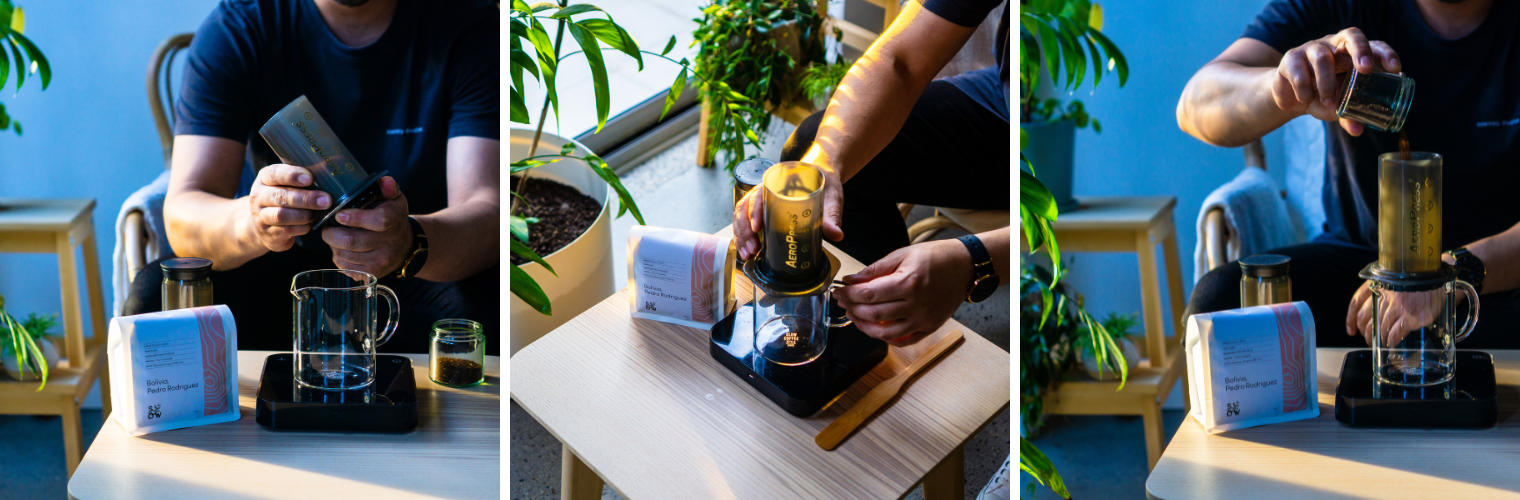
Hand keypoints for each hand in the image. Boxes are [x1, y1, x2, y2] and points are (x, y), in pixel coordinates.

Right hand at [247, 164, 330, 251]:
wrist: (264, 226)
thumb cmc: (283, 199)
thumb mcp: (287, 185)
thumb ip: (302, 179)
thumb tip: (327, 175)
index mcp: (264, 179)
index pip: (275, 173)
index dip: (292, 175)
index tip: (310, 178)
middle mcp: (258, 196)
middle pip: (281, 196)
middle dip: (306, 198)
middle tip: (326, 200)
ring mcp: (260, 216)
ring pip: (282, 215)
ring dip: (305, 214)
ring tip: (319, 213)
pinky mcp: (267, 233)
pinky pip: (287, 230)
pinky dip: (302, 227)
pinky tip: (310, 224)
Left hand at [321, 176, 411, 277]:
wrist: (405, 246)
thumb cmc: (393, 217)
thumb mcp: (394, 199)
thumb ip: (388, 187)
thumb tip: (383, 181)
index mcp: (394, 221)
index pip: (378, 222)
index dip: (355, 218)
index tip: (339, 215)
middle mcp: (389, 244)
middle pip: (352, 241)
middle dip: (332, 233)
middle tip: (327, 226)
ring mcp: (380, 262)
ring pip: (344, 254)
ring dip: (333, 245)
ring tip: (335, 236)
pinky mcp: (372, 274)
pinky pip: (345, 267)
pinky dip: (337, 256)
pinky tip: (341, 248)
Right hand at [733, 161, 844, 261]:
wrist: (820, 176)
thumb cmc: (823, 184)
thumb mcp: (831, 196)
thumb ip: (832, 214)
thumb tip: (837, 235)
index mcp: (778, 182)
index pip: (759, 194)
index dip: (755, 211)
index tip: (757, 228)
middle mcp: (764, 190)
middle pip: (745, 208)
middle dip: (744, 230)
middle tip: (752, 250)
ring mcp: (760, 201)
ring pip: (741, 217)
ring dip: (741, 236)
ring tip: (747, 254)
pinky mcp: (762, 212)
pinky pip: (745, 223)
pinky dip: (742, 237)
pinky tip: (746, 252)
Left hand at [833, 239, 971, 345]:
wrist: (964, 267)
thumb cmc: (935, 257)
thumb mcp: (902, 254)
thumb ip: (875, 270)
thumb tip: (852, 280)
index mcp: (908, 282)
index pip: (868, 294)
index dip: (848, 294)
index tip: (839, 291)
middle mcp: (916, 305)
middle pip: (873, 314)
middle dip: (852, 308)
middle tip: (842, 301)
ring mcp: (923, 319)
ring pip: (884, 333)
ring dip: (863, 326)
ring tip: (854, 315)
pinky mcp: (929, 327)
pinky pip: (902, 340)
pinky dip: (885, 338)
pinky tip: (874, 328)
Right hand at [1270, 27, 1401, 135]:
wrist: (1288, 96)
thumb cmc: (1321, 96)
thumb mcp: (1337, 107)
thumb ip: (1349, 116)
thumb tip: (1358, 130)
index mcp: (1353, 54)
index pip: (1374, 46)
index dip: (1385, 54)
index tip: (1395, 69)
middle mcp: (1335, 46)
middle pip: (1352, 36)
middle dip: (1361, 51)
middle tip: (1366, 69)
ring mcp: (1313, 48)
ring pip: (1322, 58)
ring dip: (1326, 83)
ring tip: (1328, 102)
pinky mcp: (1292, 57)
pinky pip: (1300, 71)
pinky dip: (1304, 89)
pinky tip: (1306, 98)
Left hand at [1346, 280, 1442, 346]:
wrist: (1437, 278)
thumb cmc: (1415, 281)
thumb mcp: (1393, 281)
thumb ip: (1380, 293)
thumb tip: (1370, 315)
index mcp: (1376, 285)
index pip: (1355, 303)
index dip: (1351, 320)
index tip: (1351, 330)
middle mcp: (1383, 295)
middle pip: (1365, 319)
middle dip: (1366, 333)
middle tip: (1369, 340)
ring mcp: (1397, 307)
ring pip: (1379, 327)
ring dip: (1378, 338)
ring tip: (1381, 343)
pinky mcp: (1410, 317)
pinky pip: (1395, 333)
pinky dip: (1391, 340)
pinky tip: (1391, 343)